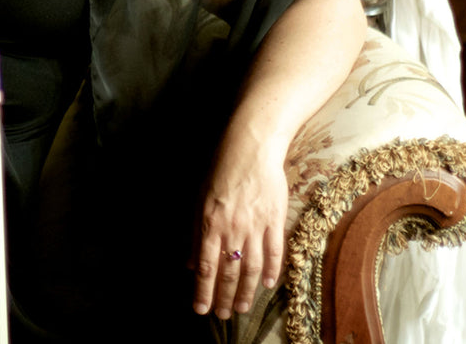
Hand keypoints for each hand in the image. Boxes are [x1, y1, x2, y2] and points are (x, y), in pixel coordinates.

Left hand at [189, 147, 286, 320]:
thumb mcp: (199, 202)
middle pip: (228, 271)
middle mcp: (232, 229)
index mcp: (210, 224)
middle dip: (223, 296)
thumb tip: (190, 264)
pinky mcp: (275, 219)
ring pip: (251, 267)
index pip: (206, 266)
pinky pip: (274, 251)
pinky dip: (271, 270)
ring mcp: (255, 225)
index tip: (200, 309)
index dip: (203, 290)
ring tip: (241, 308)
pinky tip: (267, 284)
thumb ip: (195, 236)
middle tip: (221, 315)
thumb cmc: (220, 173)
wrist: (250, 150)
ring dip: (246, 290)